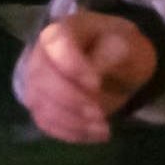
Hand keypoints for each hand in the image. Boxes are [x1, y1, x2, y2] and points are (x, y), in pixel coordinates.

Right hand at [14, 11, 157, 142]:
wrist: (118, 61)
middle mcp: (42, 53)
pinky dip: (69, 132)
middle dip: (71, 99)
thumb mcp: (127, 44)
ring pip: (40, 104)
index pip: (56, 43)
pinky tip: (94, 134)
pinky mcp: (41, 104)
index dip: (72, 65)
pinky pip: (45, 122)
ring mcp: (37, 80)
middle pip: (41, 77)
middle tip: (100, 113)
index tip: (97, 82)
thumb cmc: (120, 48)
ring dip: (71, 121)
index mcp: (64, 29)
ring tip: (104, 128)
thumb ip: (112, 56)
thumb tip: (93, 78)